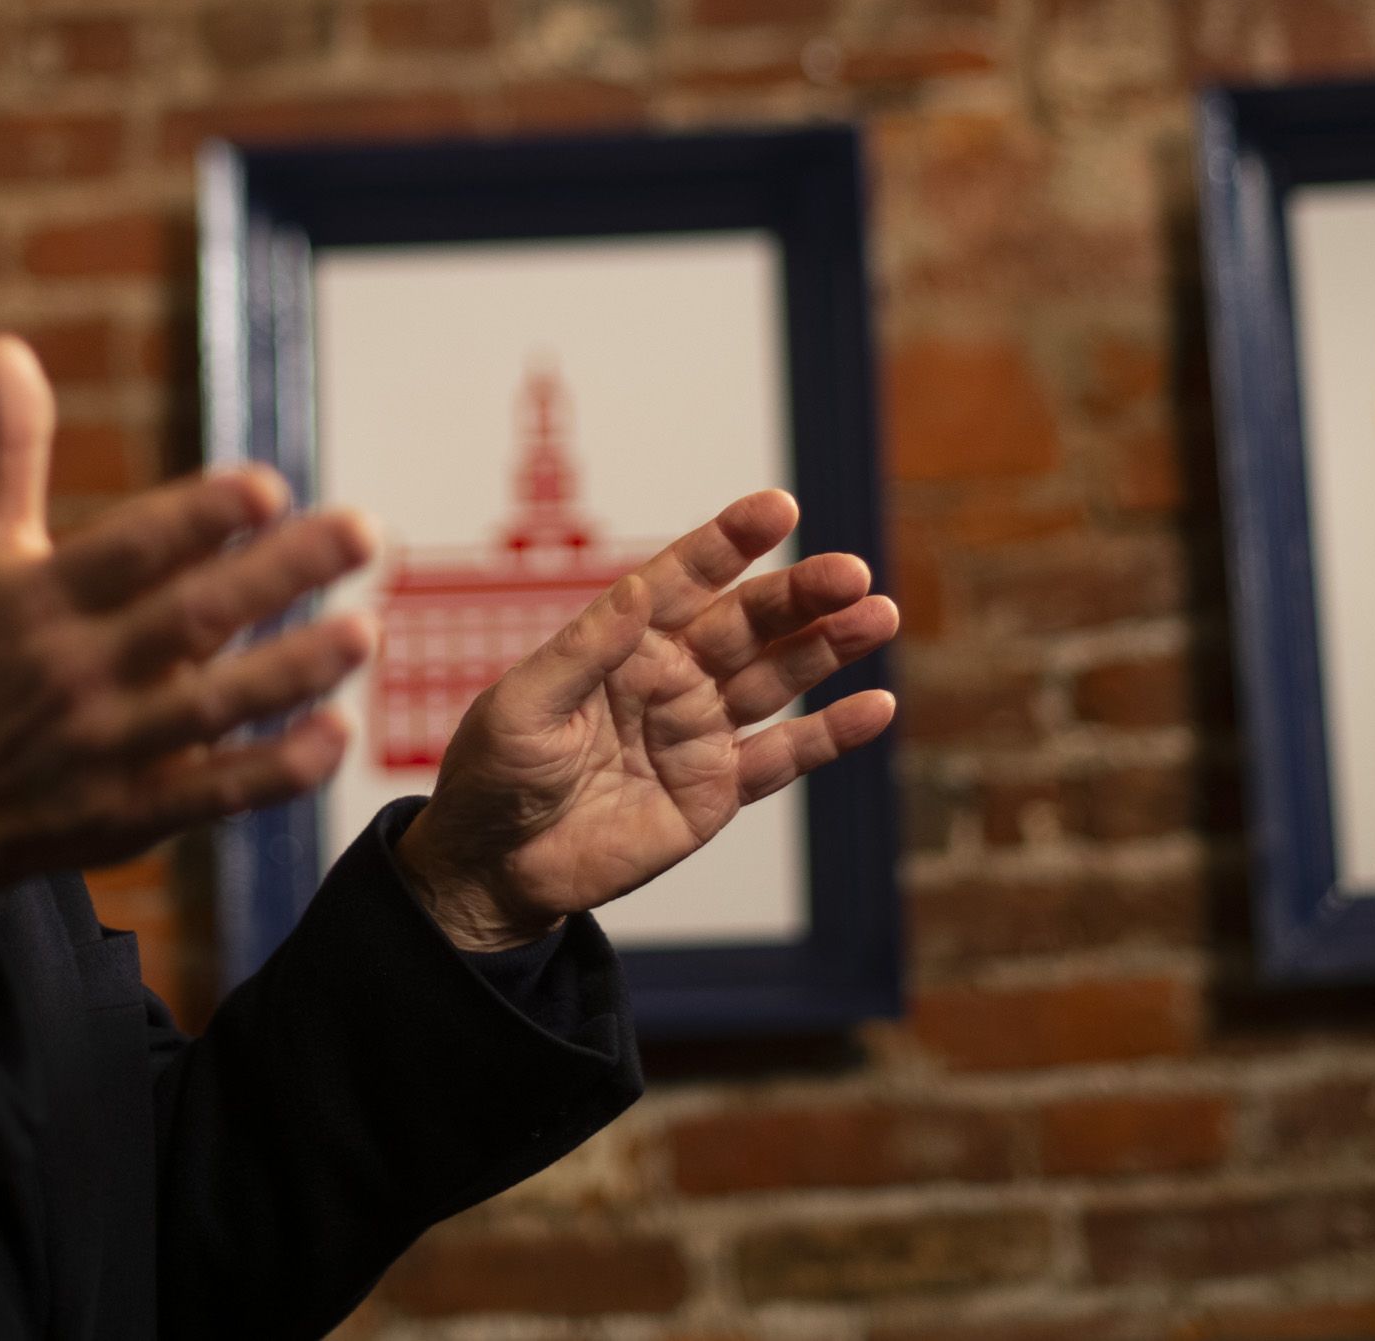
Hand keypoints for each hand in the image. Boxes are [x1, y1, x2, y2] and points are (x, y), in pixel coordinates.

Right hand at [0, 335, 376, 880]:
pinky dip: (275, 769)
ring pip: (213, 707)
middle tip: (362, 531)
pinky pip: (214, 794)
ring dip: (292, 670)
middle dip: (278, 575)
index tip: (268, 486)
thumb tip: (6, 345)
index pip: (130, 550)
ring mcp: (109, 747)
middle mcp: (78, 668)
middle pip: (189, 619)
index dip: (197, 518)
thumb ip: (12, 451)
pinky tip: (337, 733)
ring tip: (365, 630)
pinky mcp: (133, 814)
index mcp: (45, 597)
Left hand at [392, 487, 898, 952]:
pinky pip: (783, 757)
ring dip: (830, 647)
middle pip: (749, 623)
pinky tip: (876, 706)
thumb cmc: (495, 774)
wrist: (495, 868)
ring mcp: (700, 730)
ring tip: (879, 615)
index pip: (686, 577)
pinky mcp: (717, 789)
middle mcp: (672, 674)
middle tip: (852, 572)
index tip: (778, 508)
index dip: (731, 542)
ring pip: (779, 678)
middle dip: (801, 595)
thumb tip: (636, 588)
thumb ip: (585, 650)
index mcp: (624, 640)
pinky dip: (830, 734)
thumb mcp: (523, 706)